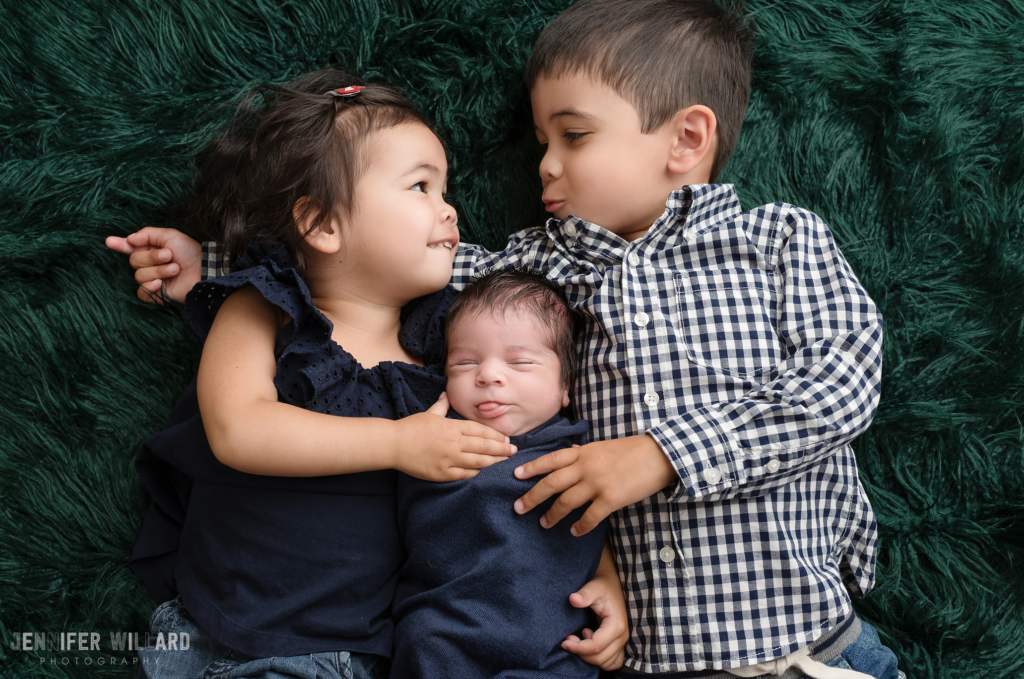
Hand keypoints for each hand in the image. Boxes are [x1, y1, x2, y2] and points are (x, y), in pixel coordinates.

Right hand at [105, 227, 201, 304]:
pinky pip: (142, 292)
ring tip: (175, 268)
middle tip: (169, 256)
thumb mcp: (170, 236)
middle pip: (134, 261)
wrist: (204, 270)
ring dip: (158, 271)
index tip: (109, 241)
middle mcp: (150, 264)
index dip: (119, 244)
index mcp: (151, 249)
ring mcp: (153, 280)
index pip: (130, 247)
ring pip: (139, 276)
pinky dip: (150, 287)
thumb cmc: (190, 252)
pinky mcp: (157, 294)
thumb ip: (148, 234)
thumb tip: (129, 239)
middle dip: (151, 258)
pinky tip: (161, 284)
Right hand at [394, 393, 516, 481]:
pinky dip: (476, 473)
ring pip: (479, 461)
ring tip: (505, 461)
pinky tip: (484, 471)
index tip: (506, 437)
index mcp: (452, 427)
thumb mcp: (429, 414)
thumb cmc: (411, 427)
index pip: (480, 430)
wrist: (393, 444)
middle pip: (484, 446)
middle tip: (513, 450)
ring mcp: (449, 459)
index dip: (496, 435)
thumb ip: (442, 406)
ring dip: (494, 461)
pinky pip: (465, 474)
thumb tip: (446, 394)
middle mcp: (454, 443)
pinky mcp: (442, 473)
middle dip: (501, 448)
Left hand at [513, 434, 676, 535]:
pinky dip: (580, 526)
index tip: (515, 475)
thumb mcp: (602, 447)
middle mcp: (586, 466)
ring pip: (566, 502)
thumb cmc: (632, 451)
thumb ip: (584, 454)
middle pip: (551, 483)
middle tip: (518, 508)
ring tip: (544, 523)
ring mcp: (598, 482)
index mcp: (583, 452)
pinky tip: (574, 532)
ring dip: (552, 515)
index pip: (551, 459)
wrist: (660, 454)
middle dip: (532, 497)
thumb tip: (568, 456)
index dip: (531, 468)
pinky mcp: (612, 498)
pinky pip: (590, 516)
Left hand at [563, 544, 628, 669]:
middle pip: (600, 658)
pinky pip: (612, 662)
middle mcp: (622, 637)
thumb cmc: (603, 586)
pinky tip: (590, 644)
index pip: (596, 646)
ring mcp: (623, 642)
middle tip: (569, 639)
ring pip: (605, 663)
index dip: (578, 648)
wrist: (612, 585)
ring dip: (589, 656)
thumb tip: (573, 599)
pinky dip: (599, 659)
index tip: (564, 641)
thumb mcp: (594, 587)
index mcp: (616, 625)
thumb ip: (584, 594)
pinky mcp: (620, 644)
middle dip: (581, 652)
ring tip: (580, 639)